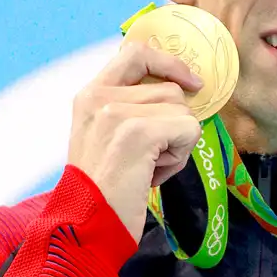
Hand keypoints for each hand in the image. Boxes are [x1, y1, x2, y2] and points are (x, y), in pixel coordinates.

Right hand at [68, 42, 203, 241]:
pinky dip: (179, 157)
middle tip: (149, 159)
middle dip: (172, 125)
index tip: (190, 82)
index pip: (136, 52)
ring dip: (176, 144)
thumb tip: (182, 92)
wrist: (86, 225)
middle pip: (170, 89)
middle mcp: (100, 96)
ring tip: (147, 168)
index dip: (169, 62)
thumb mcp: (106, 137)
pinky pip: (188, 129)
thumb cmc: (103, 190)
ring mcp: (118, 112)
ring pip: (182, 111)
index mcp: (90, 94)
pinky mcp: (140, 132)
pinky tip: (152, 175)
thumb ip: (131, 109)